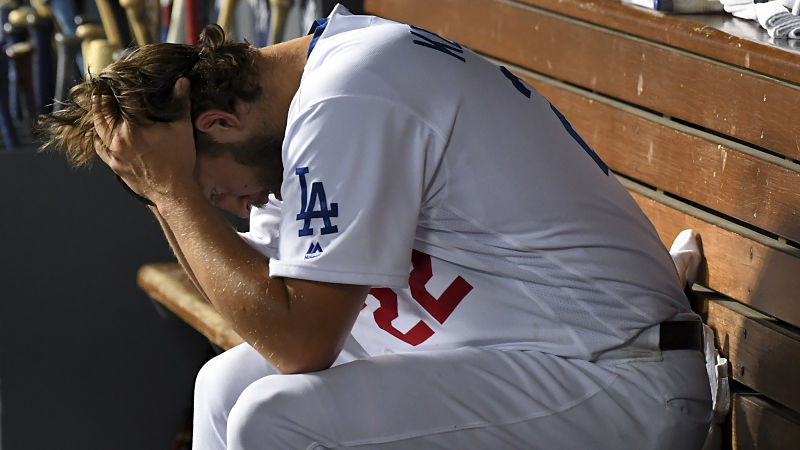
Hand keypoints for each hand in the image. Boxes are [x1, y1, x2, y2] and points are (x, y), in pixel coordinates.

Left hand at [92, 77, 196, 204]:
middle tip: (103, 83)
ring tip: (98, 101)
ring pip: (98, 126)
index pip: (125, 97)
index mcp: (135, 125)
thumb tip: (182, 81)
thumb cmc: (179, 160)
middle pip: (104, 109)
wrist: (173, 191)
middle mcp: (119, 136)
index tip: (120, 73)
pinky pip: (99, 146)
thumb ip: (181, 102)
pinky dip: (97, 134)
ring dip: (97, 111)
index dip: (122, 82)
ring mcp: (113, 151)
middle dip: (104, 94)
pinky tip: (99, 129)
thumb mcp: (182, 128)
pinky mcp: (113, 163)